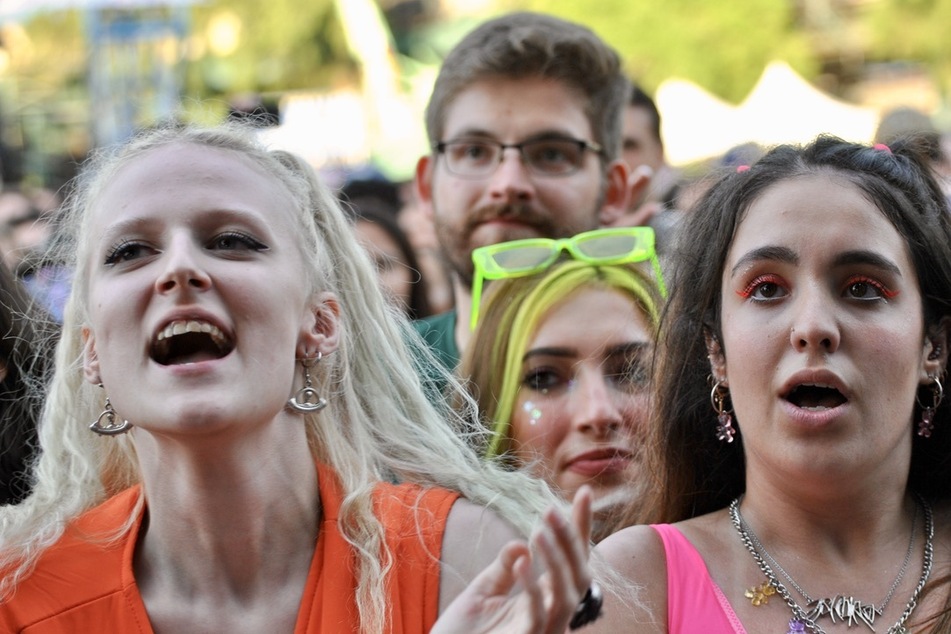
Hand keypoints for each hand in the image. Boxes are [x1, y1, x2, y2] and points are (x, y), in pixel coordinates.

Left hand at [431, 487, 593, 633]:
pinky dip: (532, 586)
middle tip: (551, 508)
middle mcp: (550, 614)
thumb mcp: (484, 590)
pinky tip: (523, 560)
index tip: (583, 492)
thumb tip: (523, 542)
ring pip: (566, 594)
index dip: (580, 527)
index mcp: (543, 599)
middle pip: (579, 574)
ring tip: (540, 530)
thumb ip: (505, 567)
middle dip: (571, 539)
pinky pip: (537, 615)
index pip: (571, 559)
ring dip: (556, 560)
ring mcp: (542, 630)